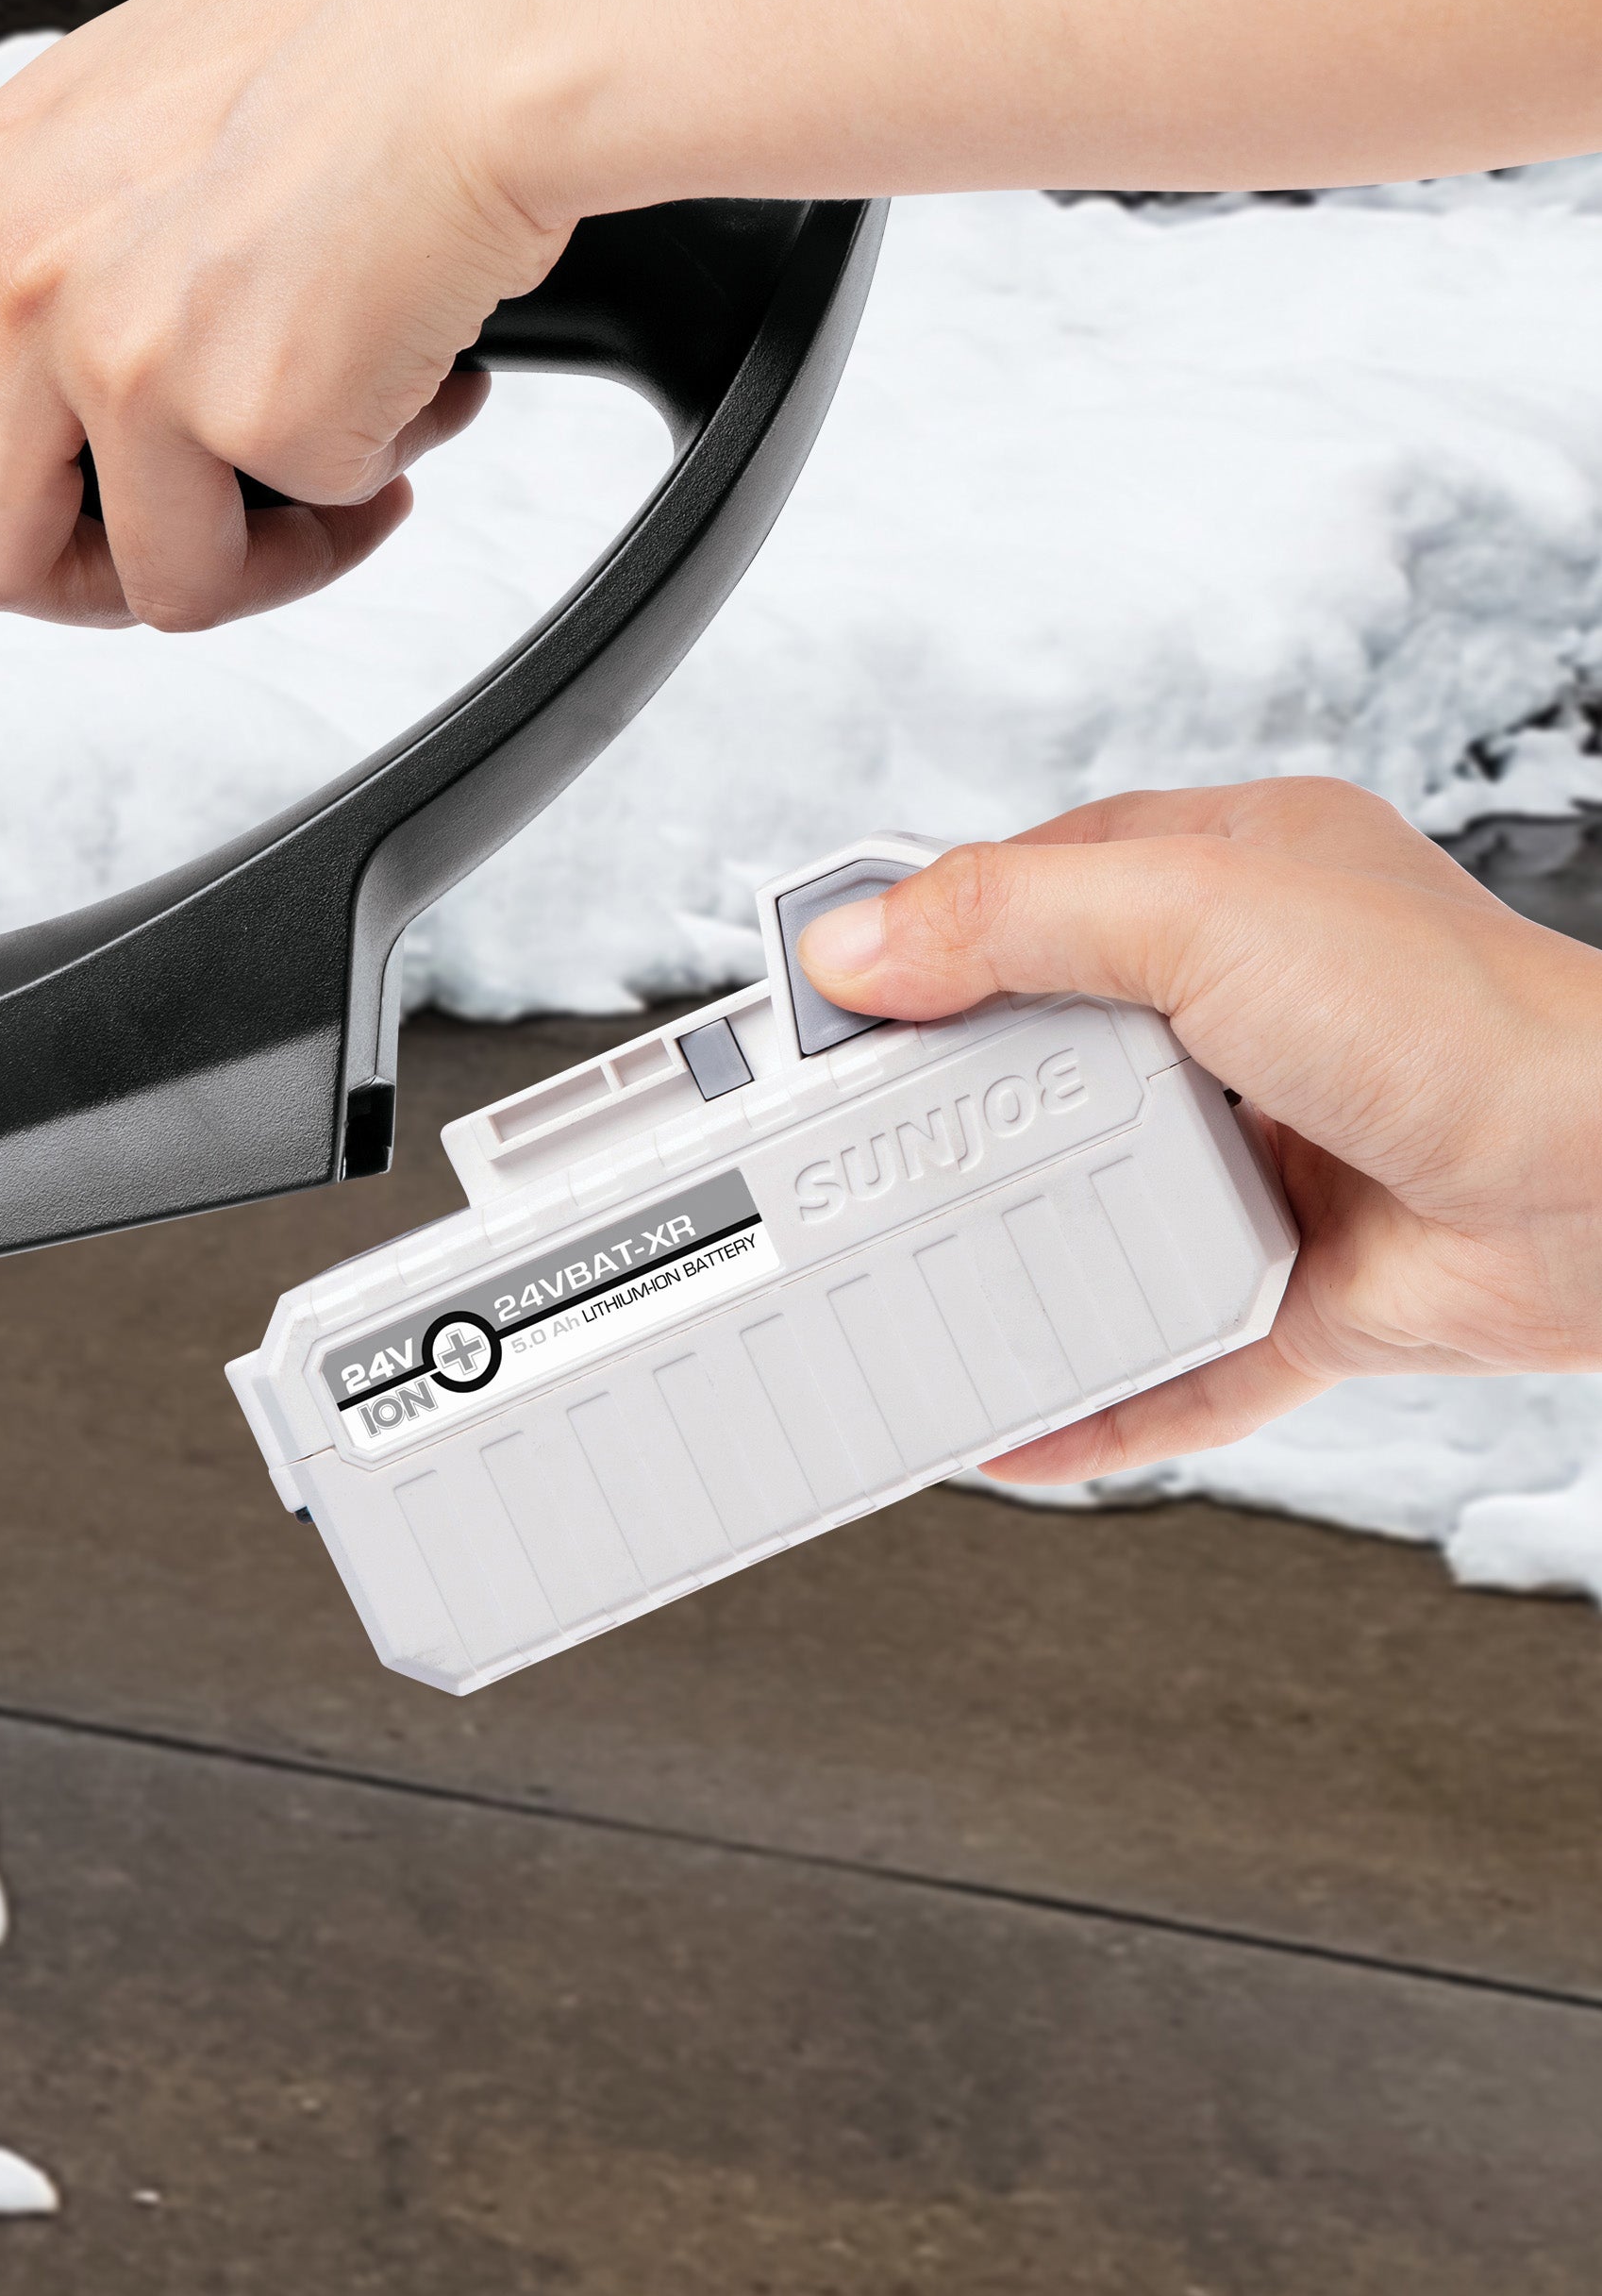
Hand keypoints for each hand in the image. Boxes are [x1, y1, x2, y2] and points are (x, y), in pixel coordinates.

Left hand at [0, 0, 561, 641]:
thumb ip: (58, 247)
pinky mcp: (247, 416)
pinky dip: (371, 483)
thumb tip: (42, 375)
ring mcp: (126, 361)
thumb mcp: (128, 113)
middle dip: (83, 597)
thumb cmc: (359, 41)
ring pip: (153, 584)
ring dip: (261, 556)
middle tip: (175, 571)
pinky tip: (417, 386)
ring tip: (352, 456)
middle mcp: (27, 285)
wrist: (494, 33)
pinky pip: (297, 533)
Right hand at [793, 778, 1601, 1483]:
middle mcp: (1243, 1012)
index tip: (825, 997)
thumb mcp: (1197, 908)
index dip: (915, 940)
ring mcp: (1266, 1149)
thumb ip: (1010, 916)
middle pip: (1038, 1055)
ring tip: (898, 1265)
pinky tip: (1017, 1416)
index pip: (1022, 894)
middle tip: (838, 1138)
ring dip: (1004, 1244)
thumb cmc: (1470, 1019)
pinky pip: (1165, 1355)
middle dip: (942, 1104)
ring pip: (1090, 1203)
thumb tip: (859, 947)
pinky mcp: (1294, 1282)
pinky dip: (1089, 1395)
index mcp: (1226, 879)